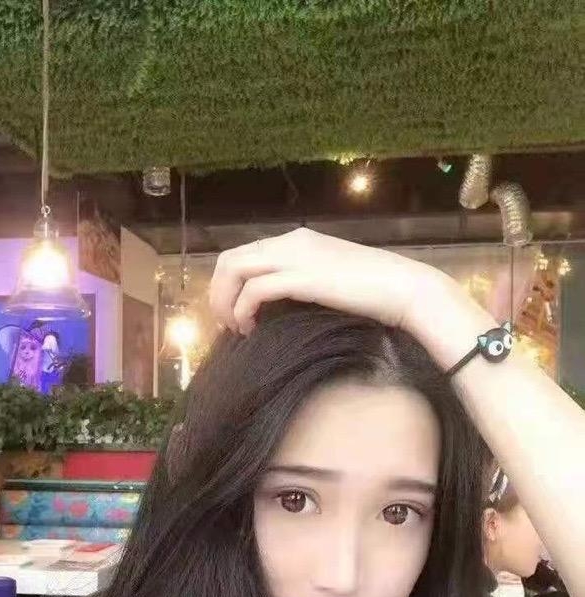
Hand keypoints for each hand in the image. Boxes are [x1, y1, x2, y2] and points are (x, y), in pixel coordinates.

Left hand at [209, 227, 449, 335]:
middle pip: (229, 260)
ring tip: (236, 328)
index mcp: (295, 240)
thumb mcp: (328, 278)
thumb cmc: (373, 291)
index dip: (227, 285)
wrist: (405, 289)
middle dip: (218, 293)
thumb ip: (300, 280)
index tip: (232, 313)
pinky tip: (251, 329)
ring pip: (234, 270)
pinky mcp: (302, 277)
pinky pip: (254, 290)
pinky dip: (243, 310)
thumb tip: (273, 303)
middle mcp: (289, 241)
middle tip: (226, 324)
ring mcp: (294, 256)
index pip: (243, 254)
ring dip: (225, 301)